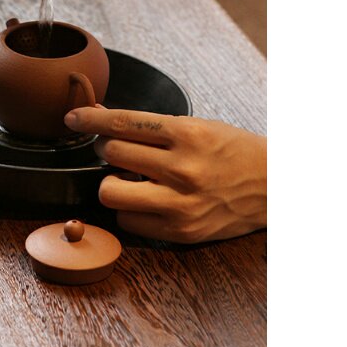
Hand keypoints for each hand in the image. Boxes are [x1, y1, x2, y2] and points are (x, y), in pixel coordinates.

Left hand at [64, 106, 266, 243]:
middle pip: (111, 153)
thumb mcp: (195, 125)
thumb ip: (148, 125)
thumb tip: (101, 116)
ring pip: (110, 191)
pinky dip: (127, 209)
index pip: (123, 122)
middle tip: (116, 150)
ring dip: (111, 181)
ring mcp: (181, 203)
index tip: (72, 118)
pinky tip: (143, 200)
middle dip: (106, 148)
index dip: (90, 118)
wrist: (274, 186)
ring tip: (126, 178)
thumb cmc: (230, 149)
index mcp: (186, 134)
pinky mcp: (181, 231)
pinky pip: (128, 222)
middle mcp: (182, 168)